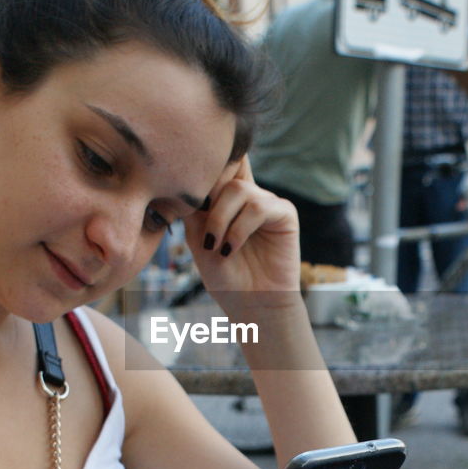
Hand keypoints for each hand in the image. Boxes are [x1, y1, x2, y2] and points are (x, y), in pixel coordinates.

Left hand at [183, 155, 301, 303]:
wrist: (250, 304)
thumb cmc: (224, 276)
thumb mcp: (197, 238)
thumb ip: (193, 207)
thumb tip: (187, 179)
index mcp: (226, 197)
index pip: (218, 164)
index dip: (201, 168)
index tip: (182, 188)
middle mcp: (248, 194)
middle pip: (226, 170)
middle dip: (207, 201)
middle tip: (203, 235)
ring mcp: (267, 202)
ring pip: (239, 189)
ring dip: (221, 220)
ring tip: (215, 246)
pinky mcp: (285, 214)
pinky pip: (259, 207)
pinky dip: (240, 228)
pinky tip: (231, 248)